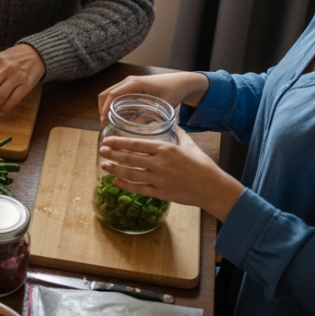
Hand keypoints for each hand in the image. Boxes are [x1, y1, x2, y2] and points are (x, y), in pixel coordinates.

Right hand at [97, 72, 209, 125]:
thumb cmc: (173, 92)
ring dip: (106, 107)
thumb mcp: (160, 108)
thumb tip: (131, 132)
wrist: (182, 83)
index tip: (103, 122)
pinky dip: (112, 105)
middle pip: (105, 94)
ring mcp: (129, 83)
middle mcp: (128, 81)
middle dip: (102, 109)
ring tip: (109, 123)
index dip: (105, 109)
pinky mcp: (132, 86)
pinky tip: (117, 117)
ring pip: (109, 94)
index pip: (111, 95)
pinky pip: (116, 95)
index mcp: (134, 83)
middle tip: (105, 125)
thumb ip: (145, 119)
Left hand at [98, 127, 243, 220]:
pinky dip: (125, 186)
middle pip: (130, 158)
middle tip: (102, 150)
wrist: (212, 187)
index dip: (119, 142)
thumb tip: (172, 122)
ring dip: (115, 170)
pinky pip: (139, 189)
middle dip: (113, 154)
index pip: (136, 144)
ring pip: (131, 174)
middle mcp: (159, 163)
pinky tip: (116, 182)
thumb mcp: (189, 144)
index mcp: (165, 149)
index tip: (108, 140)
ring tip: (104, 165)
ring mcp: (159, 179)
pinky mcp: (160, 193)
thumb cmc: (203, 165)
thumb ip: (178, 133)